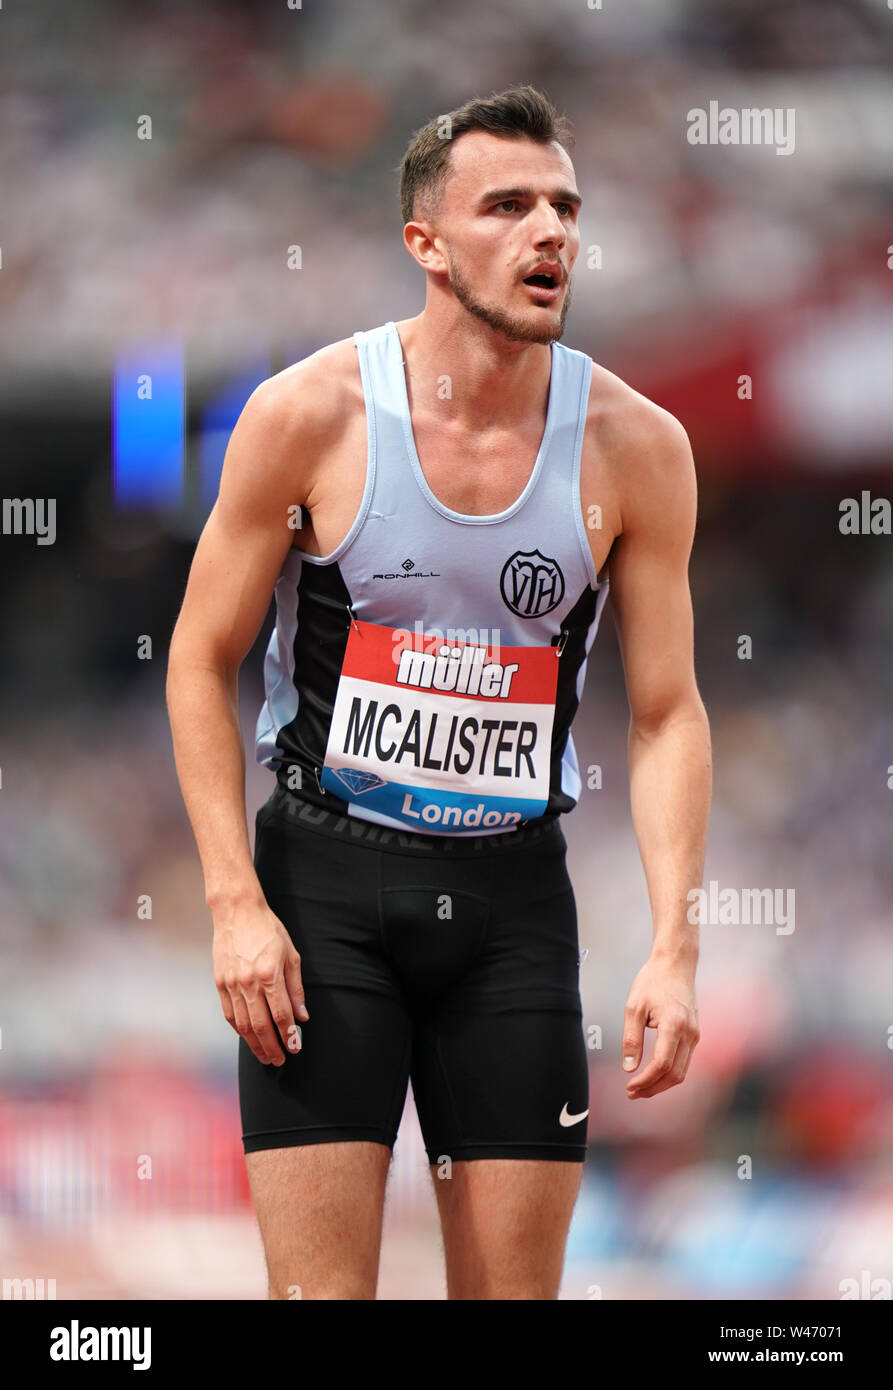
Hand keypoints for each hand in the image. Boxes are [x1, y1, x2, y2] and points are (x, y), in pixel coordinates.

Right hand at [212, 898, 307, 1065]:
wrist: (237, 912)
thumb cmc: (268, 930)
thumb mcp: (291, 955)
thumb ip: (295, 988)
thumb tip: (302, 1016)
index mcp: (269, 974)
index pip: (281, 1014)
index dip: (288, 1035)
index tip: (294, 1047)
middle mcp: (248, 982)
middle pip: (260, 1025)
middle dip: (272, 1047)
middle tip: (280, 1060)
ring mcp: (231, 984)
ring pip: (243, 1024)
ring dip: (255, 1044)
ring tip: (265, 1056)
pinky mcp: (220, 983)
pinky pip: (230, 1014)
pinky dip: (239, 1030)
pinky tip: (248, 1038)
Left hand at [621, 954, 698, 1097]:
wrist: (676, 964)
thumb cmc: (653, 981)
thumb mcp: (634, 1007)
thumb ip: (631, 1039)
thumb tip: (629, 1068)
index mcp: (674, 1025)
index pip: (662, 1064)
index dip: (645, 1080)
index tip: (629, 1087)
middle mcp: (689, 1034)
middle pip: (675, 1074)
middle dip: (653, 1088)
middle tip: (632, 1093)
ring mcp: (695, 1035)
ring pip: (681, 1071)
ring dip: (661, 1084)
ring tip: (640, 1088)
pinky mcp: (694, 1034)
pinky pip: (684, 1062)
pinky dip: (669, 1073)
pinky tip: (652, 1074)